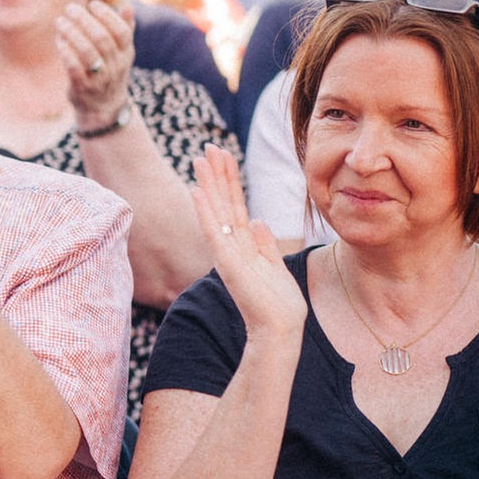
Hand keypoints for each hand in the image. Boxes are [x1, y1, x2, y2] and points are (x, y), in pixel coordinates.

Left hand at [56, 0, 135, 130]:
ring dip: (71, 33)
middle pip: (101, 38)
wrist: (104, 109)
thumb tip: (127, 6)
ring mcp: (99, 79)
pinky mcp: (82, 88)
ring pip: (87, 52)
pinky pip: (74, 69)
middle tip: (70, 8)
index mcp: (126, 54)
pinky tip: (59, 41)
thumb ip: (125, 30)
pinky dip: (66, 53)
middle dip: (84, 20)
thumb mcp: (122, 54)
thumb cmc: (110, 72)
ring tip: (60, 21)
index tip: (92, 4)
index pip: (121, 31)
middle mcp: (115, 66)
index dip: (107, 16)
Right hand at [189, 145, 305, 338]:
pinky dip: (205, 212)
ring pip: (216, 211)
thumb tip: (259, 220)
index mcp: (245, 246)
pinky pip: (214, 232)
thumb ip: (266, 245)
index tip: (224, 156)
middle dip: (217, 174)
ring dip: (208, 184)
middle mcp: (232, 247)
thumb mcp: (277, 267)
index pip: (235, 206)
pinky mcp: (228, 264)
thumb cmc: (280, 306)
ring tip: (201, 159)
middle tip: (209, 147)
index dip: (230, 181)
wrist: (280, 330)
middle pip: (223, 203)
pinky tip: (197, 192)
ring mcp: (228, 254)